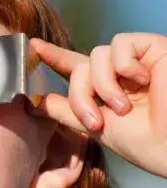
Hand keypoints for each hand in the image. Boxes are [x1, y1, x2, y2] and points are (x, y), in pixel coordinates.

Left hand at [30, 33, 166, 177]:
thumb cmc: (144, 143)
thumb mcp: (95, 127)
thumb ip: (66, 111)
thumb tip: (36, 101)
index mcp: (105, 90)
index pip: (75, 68)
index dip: (53, 56)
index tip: (32, 46)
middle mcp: (119, 73)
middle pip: (80, 67)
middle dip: (80, 95)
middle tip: (95, 121)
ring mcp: (136, 61)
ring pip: (96, 55)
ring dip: (102, 85)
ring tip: (122, 108)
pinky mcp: (154, 49)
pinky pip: (120, 44)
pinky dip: (124, 66)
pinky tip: (143, 81)